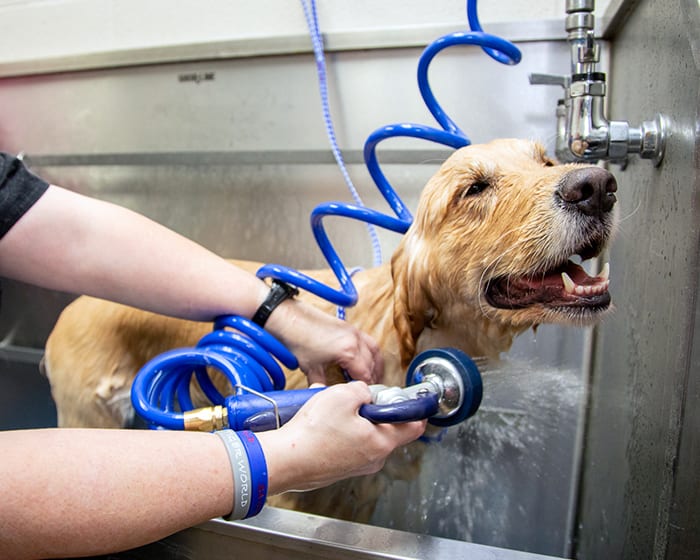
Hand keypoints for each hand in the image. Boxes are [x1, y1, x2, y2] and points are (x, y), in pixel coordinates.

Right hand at [257, 381, 425, 493]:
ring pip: (364, 435)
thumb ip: (363, 390)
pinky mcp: (339, 467)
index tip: (406, 397)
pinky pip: (347, 444)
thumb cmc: (313, 433)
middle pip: (386, 428)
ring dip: (353, 419)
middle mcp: (373, 458)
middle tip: (356, 399)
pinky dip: (339, 431)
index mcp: (382, 442)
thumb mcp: (343, 395)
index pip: (415, 426)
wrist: (285, 460)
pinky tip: (321, 423)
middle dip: (373, 409)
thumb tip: (365, 394)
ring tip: (331, 411)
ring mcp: (356, 465)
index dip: (413, 407)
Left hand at [264, 298, 382, 384]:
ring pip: (374, 351)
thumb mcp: (311, 368)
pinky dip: (371, 352)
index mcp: (348, 351)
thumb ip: (322, 384)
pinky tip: (365, 359)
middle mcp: (355, 339)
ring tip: (372, 376)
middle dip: (371, 378)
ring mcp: (353, 330)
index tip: (362, 395)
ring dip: (375, 365)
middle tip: (366, 390)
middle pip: (372, 364)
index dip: (365, 388)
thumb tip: (327, 394)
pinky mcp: (348, 326)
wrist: (289, 318)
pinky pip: (368, 341)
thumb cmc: (297, 340)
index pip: (365, 375)